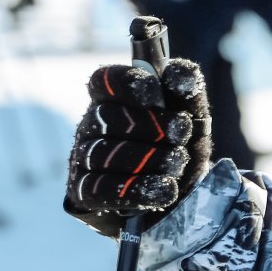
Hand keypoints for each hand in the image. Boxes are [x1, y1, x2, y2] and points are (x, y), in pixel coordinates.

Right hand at [62, 56, 211, 236]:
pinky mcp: (82, 193)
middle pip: (108, 118)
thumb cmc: (176, 148)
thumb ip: (186, 91)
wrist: (177, 199)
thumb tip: (179, 71)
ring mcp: (82, 160)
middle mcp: (90, 126)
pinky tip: (165, 190)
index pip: (104, 80)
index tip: (156, 96)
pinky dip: (139, 190)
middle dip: (152, 127)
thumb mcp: (189, 117)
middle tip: (181, 135)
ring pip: (106, 154)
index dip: (128, 84)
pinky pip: (103, 190)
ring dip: (153, 160)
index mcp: (110, 99)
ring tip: (178, 164)